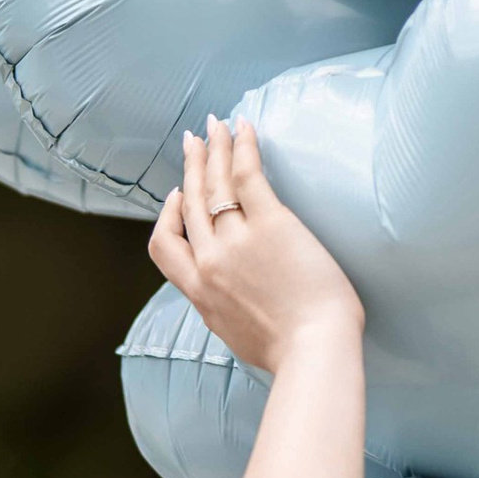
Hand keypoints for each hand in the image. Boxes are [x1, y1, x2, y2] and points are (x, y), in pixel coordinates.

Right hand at [150, 114, 361, 377]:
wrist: (313, 351)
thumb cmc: (290, 353)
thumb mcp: (238, 337)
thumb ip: (227, 310)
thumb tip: (234, 299)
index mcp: (200, 294)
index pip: (165, 246)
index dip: (168, 214)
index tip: (178, 196)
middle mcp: (209, 263)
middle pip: (189, 203)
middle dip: (190, 166)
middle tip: (193, 140)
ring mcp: (236, 241)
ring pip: (213, 183)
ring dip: (212, 148)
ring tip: (216, 124)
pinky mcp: (270, 224)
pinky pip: (247, 175)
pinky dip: (243, 146)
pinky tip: (244, 127)